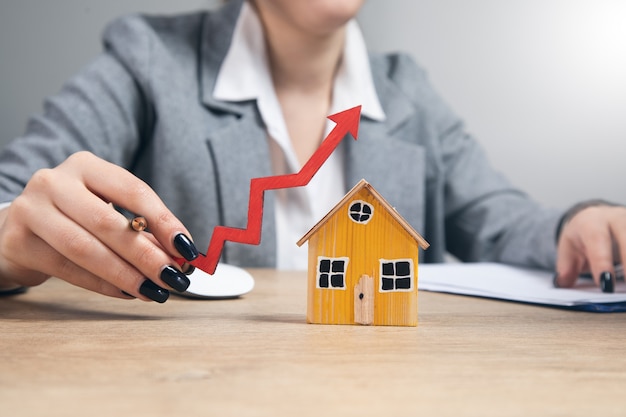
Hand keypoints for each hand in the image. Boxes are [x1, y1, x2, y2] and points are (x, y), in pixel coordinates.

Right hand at [0, 151, 198, 301]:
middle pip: (109, 223)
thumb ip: (143, 232)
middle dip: (147, 254)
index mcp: (86, 166)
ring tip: (155, 291)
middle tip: (174, 277)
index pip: (133, 191)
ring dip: (127, 274)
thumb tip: (181, 258)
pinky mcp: (18, 241)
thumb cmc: (74, 219)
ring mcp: (32, 209)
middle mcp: (55, 181)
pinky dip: (103, 284)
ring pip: (85, 248)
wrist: (18, 229)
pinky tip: (127, 293)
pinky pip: (68, 268)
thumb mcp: (107, 212)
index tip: (187, 248)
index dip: (164, 221)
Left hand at [555, 204, 625, 291]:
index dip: (602, 262)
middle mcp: (615, 218)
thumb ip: (566, 267)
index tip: (605, 283)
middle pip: (625, 237)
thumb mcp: (568, 247)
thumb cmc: (583, 235)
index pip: (597, 240)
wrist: (596, 216)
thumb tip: (563, 283)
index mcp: (591, 221)